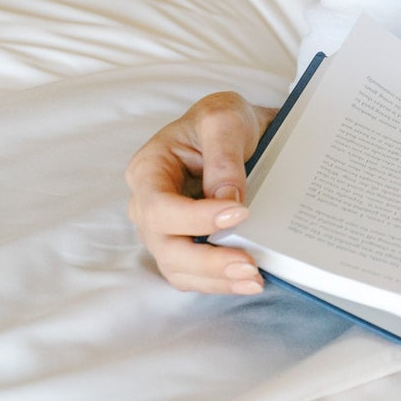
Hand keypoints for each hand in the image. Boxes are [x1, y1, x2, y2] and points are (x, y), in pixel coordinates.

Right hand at [125, 91, 275, 293]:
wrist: (238, 132)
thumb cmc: (221, 121)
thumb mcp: (224, 118)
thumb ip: (223, 155)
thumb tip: (227, 200)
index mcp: (148, 170)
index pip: (160, 206)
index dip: (195, 218)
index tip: (239, 213)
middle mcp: (148, 206)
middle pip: (165, 246)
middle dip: (206, 261)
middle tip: (248, 264)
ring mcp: (164, 230)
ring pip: (179, 268)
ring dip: (215, 279)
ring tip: (253, 279)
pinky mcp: (184, 245)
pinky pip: (194, 274)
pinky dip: (219, 282)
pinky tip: (246, 281)